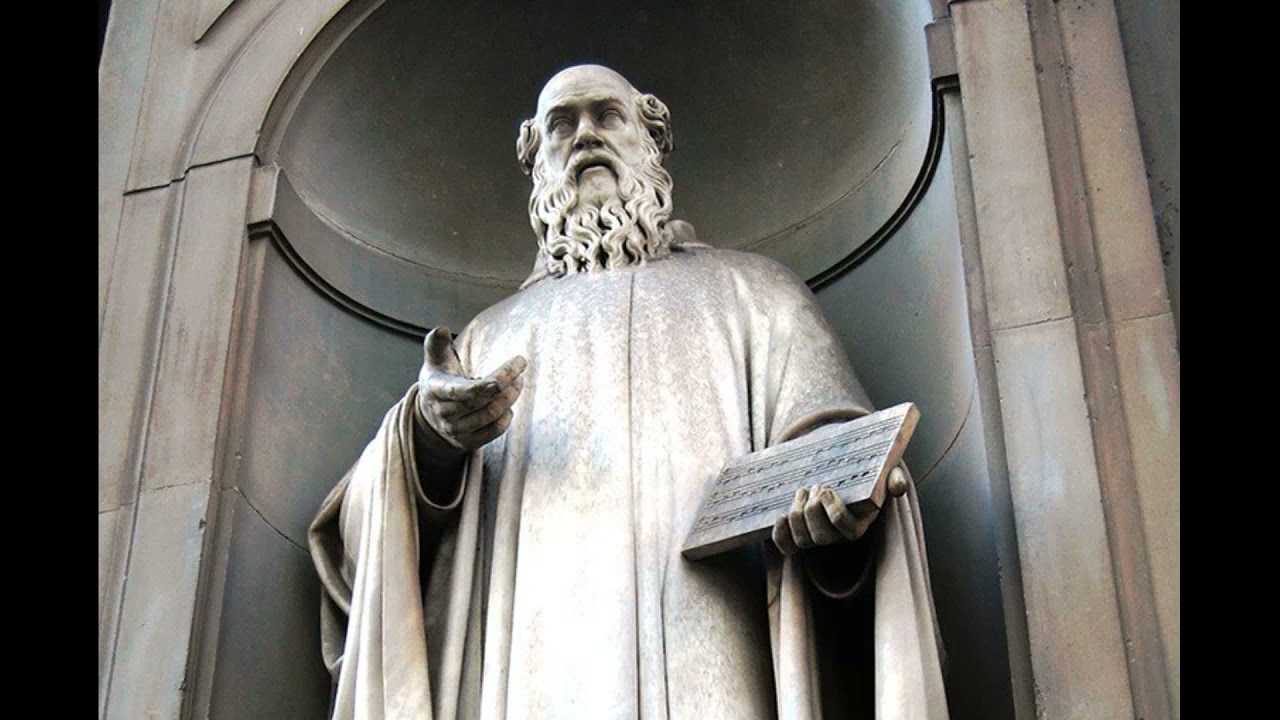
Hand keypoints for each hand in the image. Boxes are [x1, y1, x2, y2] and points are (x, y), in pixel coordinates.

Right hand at [414, 327, 526, 461]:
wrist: (430, 414)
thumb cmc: (440, 381)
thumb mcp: (435, 361)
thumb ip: (436, 343)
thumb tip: (441, 330)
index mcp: (435, 390)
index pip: (465, 389)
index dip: (494, 380)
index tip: (517, 364)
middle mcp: (443, 413)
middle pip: (484, 400)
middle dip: (507, 383)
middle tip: (519, 370)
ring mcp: (455, 431)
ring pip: (492, 415)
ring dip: (511, 397)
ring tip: (517, 383)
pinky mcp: (466, 442)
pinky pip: (494, 431)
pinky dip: (507, 416)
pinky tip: (508, 404)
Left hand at [770, 466, 907, 556]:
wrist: (843, 473)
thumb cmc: (864, 474)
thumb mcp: (884, 473)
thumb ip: (894, 479)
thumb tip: (898, 486)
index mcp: (859, 524)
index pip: (847, 530)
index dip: (834, 512)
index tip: (827, 489)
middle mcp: (838, 537)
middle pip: (821, 537)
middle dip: (812, 512)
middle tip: (812, 487)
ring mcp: (817, 537)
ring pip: (803, 541)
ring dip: (796, 517)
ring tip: (800, 492)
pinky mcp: (800, 534)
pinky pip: (787, 546)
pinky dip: (780, 535)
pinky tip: (780, 516)